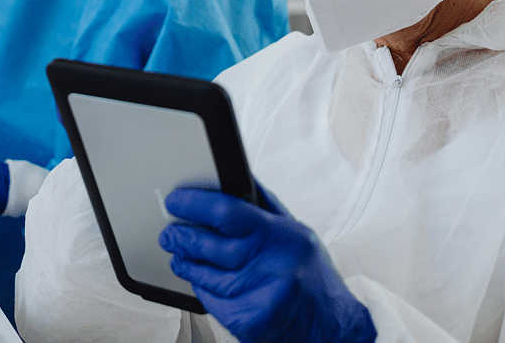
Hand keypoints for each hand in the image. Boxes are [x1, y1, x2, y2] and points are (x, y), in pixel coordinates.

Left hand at [159, 186, 375, 342]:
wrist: (335, 330)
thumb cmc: (314, 278)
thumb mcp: (298, 234)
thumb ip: (265, 206)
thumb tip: (236, 176)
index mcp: (284, 235)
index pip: (227, 211)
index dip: (194, 204)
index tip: (176, 201)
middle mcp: (274, 265)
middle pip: (210, 244)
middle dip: (181, 236)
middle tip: (169, 232)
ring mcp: (262, 296)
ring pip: (206, 275)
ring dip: (185, 263)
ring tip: (178, 255)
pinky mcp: (251, 322)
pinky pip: (212, 301)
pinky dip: (201, 289)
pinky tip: (197, 280)